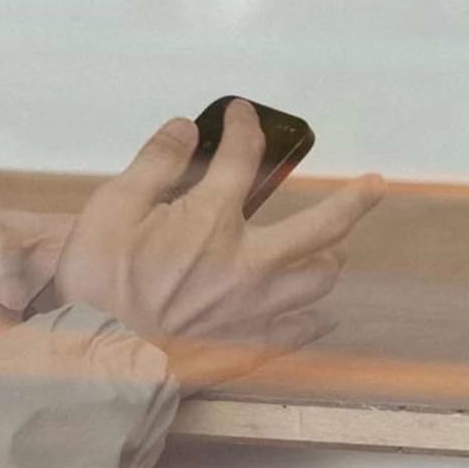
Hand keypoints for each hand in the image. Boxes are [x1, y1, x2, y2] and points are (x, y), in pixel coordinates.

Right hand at [52, 102, 385, 388]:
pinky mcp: (248, 344)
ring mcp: (253, 308)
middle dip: (353, 200)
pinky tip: (320, 314)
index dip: (244, 127)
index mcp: (212, 220)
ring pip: (317, 280)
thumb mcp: (113, 205)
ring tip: (333, 249)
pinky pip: (299, 331)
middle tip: (374, 186)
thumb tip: (185, 128)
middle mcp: (248, 262)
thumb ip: (156, 162)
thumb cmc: (98, 281)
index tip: (241, 114)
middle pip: (321, 226)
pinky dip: (314, 319)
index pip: (242, 157)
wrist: (94, 352)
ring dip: (330, 258)